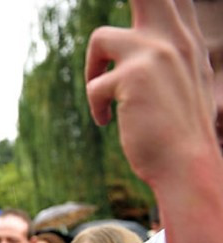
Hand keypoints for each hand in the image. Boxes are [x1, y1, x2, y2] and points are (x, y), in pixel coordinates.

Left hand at [86, 0, 216, 184]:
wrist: (188, 165)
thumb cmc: (175, 129)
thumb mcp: (177, 84)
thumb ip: (158, 55)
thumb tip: (119, 42)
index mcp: (182, 39)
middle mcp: (172, 38)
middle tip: (122, 48)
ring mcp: (155, 53)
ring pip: (99, 38)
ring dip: (93, 72)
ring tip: (105, 101)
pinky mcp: (133, 76)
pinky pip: (94, 85)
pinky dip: (97, 106)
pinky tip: (109, 123)